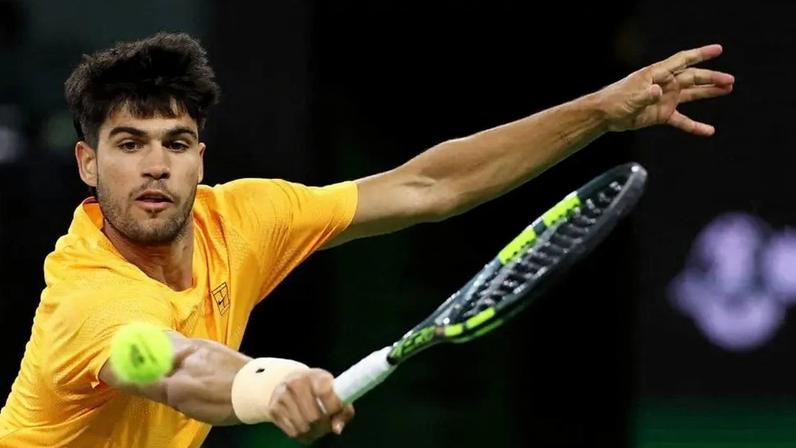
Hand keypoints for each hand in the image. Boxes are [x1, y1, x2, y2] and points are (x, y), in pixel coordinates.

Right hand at [268, 368, 354, 444]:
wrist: (289, 381)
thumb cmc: (318, 388)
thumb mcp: (333, 391)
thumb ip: (343, 410)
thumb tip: (337, 429)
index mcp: (315, 376)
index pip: (326, 393)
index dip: (335, 407)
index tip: (336, 411)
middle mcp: (296, 383)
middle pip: (314, 417)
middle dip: (324, 425)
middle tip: (327, 423)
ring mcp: (282, 396)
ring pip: (303, 428)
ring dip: (313, 432)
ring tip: (316, 426)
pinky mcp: (273, 408)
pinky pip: (292, 432)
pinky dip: (302, 434)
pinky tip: (305, 426)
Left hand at [598, 44, 734, 135]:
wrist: (605, 115)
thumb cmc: (615, 101)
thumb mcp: (630, 98)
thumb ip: (645, 95)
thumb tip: (657, 91)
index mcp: (657, 74)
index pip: (682, 60)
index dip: (700, 54)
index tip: (718, 50)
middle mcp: (664, 84)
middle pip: (692, 78)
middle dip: (712, 78)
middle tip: (730, 80)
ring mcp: (665, 99)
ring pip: (692, 94)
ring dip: (709, 92)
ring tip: (728, 89)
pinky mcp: (662, 114)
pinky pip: (682, 120)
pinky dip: (694, 126)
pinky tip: (708, 131)